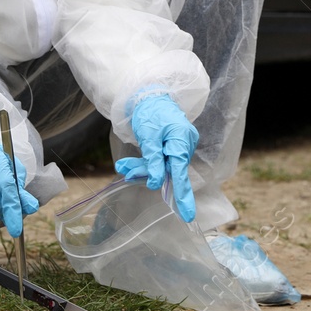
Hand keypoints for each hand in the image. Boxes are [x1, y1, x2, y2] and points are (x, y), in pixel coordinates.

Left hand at [115, 93, 198, 221]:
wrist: (150, 95)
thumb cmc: (150, 112)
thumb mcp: (148, 136)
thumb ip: (153, 161)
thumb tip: (155, 183)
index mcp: (181, 139)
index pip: (181, 171)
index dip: (182, 195)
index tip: (187, 215)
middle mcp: (184, 144)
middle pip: (168, 169)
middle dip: (147, 172)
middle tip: (126, 171)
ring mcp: (179, 145)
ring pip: (161, 165)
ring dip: (142, 167)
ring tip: (123, 166)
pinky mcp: (172, 147)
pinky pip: (160, 159)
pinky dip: (146, 162)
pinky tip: (129, 165)